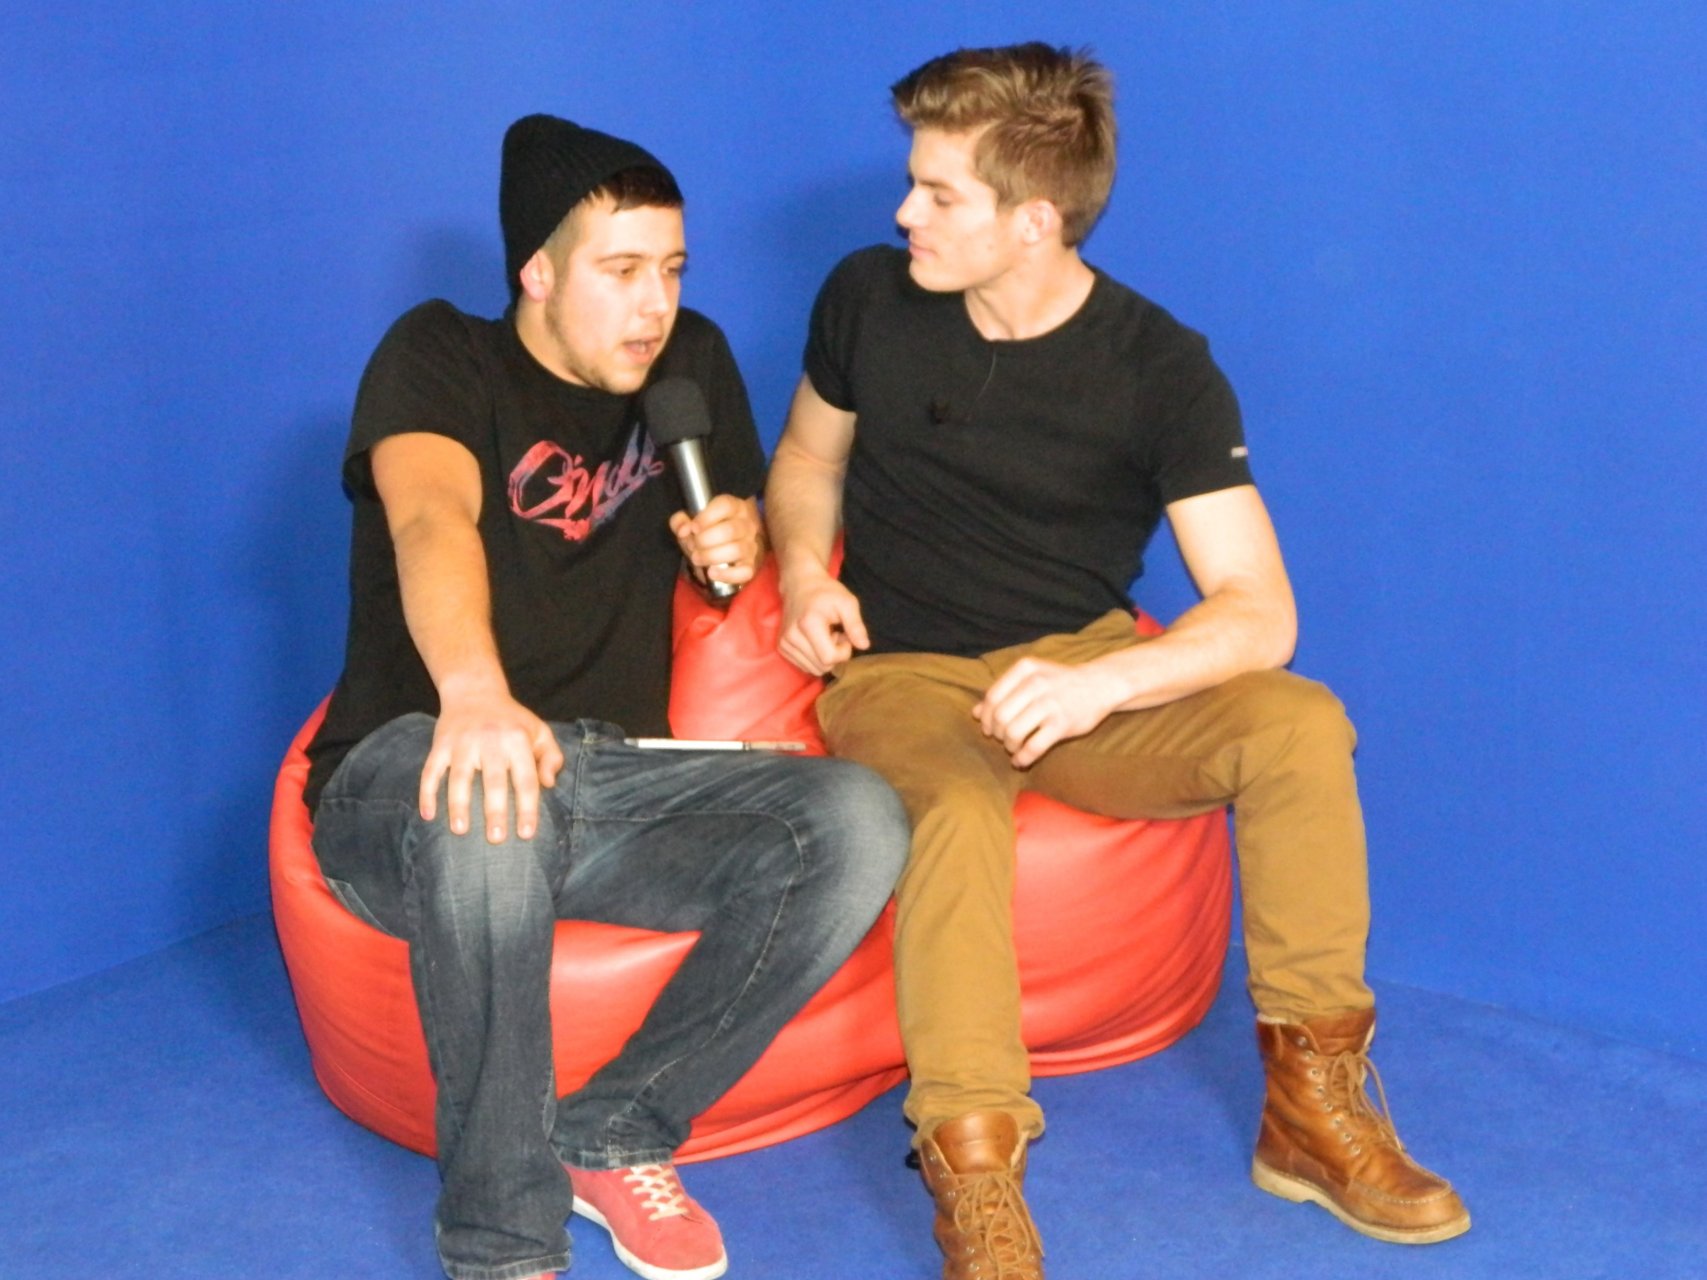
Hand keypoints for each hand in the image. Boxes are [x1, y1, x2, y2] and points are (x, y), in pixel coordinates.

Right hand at [420, 683, 563, 843]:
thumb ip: (551, 757)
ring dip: (458, 805)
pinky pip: (430, 771)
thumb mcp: (539, 731)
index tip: (526, 834)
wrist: (474, 690)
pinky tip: (428, 815)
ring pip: (459, 777)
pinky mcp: (440, 744)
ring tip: (460, 830)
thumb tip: (549, 785)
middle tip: (495, 839)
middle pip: (493, 781)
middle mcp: (490, 740)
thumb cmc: (512, 720)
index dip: (527, 807)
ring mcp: (462, 742)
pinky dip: (427, 793)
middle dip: (494, 811)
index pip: (525, 779)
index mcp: (517, 740)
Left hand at [669, 495, 760, 592]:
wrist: (728, 548)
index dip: (706, 517)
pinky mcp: (752, 565)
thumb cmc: (709, 532)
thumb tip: (683, 530)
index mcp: (735, 508)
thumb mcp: (693, 522)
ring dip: (711, 556)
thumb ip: (681, 521)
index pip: (726, 506)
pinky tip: (712, 572)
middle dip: (705, 540)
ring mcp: (751, 546)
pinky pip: (744, 572)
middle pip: (729, 530)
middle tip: (693, 546)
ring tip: (697, 558)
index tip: (693, 528)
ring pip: (736, 550)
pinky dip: (726, 574)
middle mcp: (747, 525)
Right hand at [778, 573, 868, 674]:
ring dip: (824, 657)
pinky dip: (814, 658)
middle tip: (836, 634)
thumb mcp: (847, 602)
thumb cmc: (826, 592)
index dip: (843, 652)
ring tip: (825, 636)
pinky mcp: (782, 647)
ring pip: (813, 669)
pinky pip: (805, 666)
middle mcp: (792, 636)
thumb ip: (856, 625)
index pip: (829, 658)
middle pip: (822, 666)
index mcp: (808, 624)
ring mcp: (784, 643)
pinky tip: (815, 640)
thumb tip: (864, 646)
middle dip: (835, 655)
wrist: (800, 584)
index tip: (844, 635)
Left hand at [974, 657, 1122, 767]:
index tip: (988, 729)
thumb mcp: (1031, 678)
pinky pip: (1033, 746)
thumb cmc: (1059, 683)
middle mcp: (1036, 683)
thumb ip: (1003, 692)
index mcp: (1025, 669)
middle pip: (1000, 716)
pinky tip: (1021, 761)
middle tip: (1002, 740)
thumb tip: (974, 713)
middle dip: (996, 733)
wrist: (1100, 685)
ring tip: (1013, 748)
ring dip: (1009, 746)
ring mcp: (1050, 703)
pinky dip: (1023, 758)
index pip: (992, 697)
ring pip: (1013, 732)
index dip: (986, 717)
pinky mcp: (1062, 723)